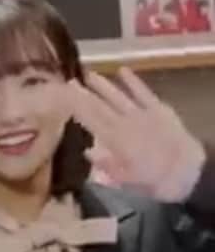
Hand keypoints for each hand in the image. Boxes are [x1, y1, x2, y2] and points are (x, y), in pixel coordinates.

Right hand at [68, 67, 204, 201]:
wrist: (188, 172)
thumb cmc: (154, 181)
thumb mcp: (126, 179)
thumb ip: (105, 164)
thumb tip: (86, 151)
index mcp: (114, 140)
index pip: (90, 120)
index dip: (75, 107)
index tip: (61, 96)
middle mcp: (124, 122)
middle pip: (100, 106)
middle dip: (83, 94)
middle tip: (68, 82)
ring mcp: (142, 113)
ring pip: (117, 96)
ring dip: (103, 85)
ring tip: (88, 74)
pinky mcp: (159, 109)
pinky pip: (143, 92)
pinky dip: (133, 81)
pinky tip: (122, 70)